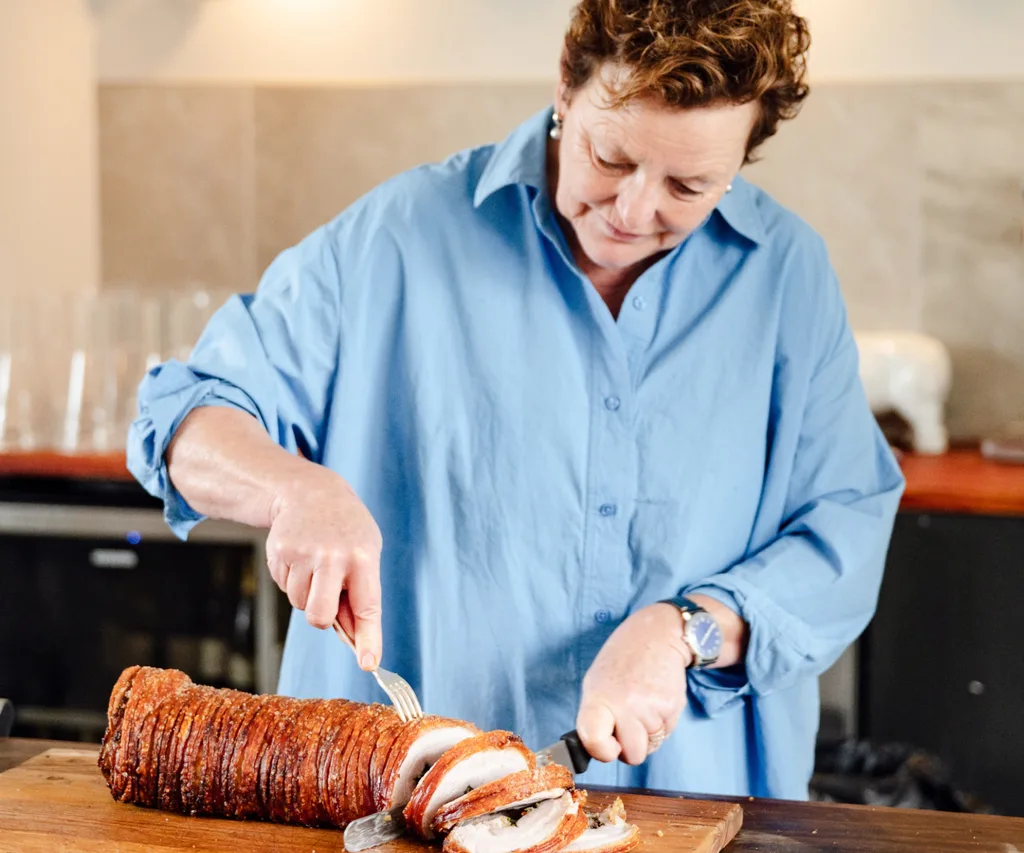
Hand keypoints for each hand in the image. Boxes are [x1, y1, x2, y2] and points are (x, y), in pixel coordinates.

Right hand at [265, 467, 383, 670]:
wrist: (310, 492)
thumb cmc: (346, 530)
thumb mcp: (366, 552)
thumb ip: (361, 593)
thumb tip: (355, 639)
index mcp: (363, 557)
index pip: (368, 607)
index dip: (368, 638)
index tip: (369, 663)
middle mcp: (333, 556)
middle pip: (320, 616)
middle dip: (322, 618)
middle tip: (327, 600)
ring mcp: (304, 553)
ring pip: (300, 604)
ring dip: (308, 593)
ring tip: (316, 564)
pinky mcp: (279, 552)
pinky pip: (285, 587)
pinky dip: (293, 579)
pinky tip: (301, 557)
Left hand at [576, 603, 690, 764]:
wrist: (655, 635)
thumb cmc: (621, 661)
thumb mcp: (596, 683)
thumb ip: (595, 717)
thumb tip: (596, 749)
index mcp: (598, 698)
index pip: (594, 740)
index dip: (602, 752)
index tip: (609, 745)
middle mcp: (624, 704)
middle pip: (632, 756)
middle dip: (632, 745)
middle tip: (629, 720)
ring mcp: (650, 706)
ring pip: (652, 746)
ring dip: (648, 732)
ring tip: (644, 703)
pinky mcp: (672, 706)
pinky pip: (667, 733)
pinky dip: (663, 722)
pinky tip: (656, 699)